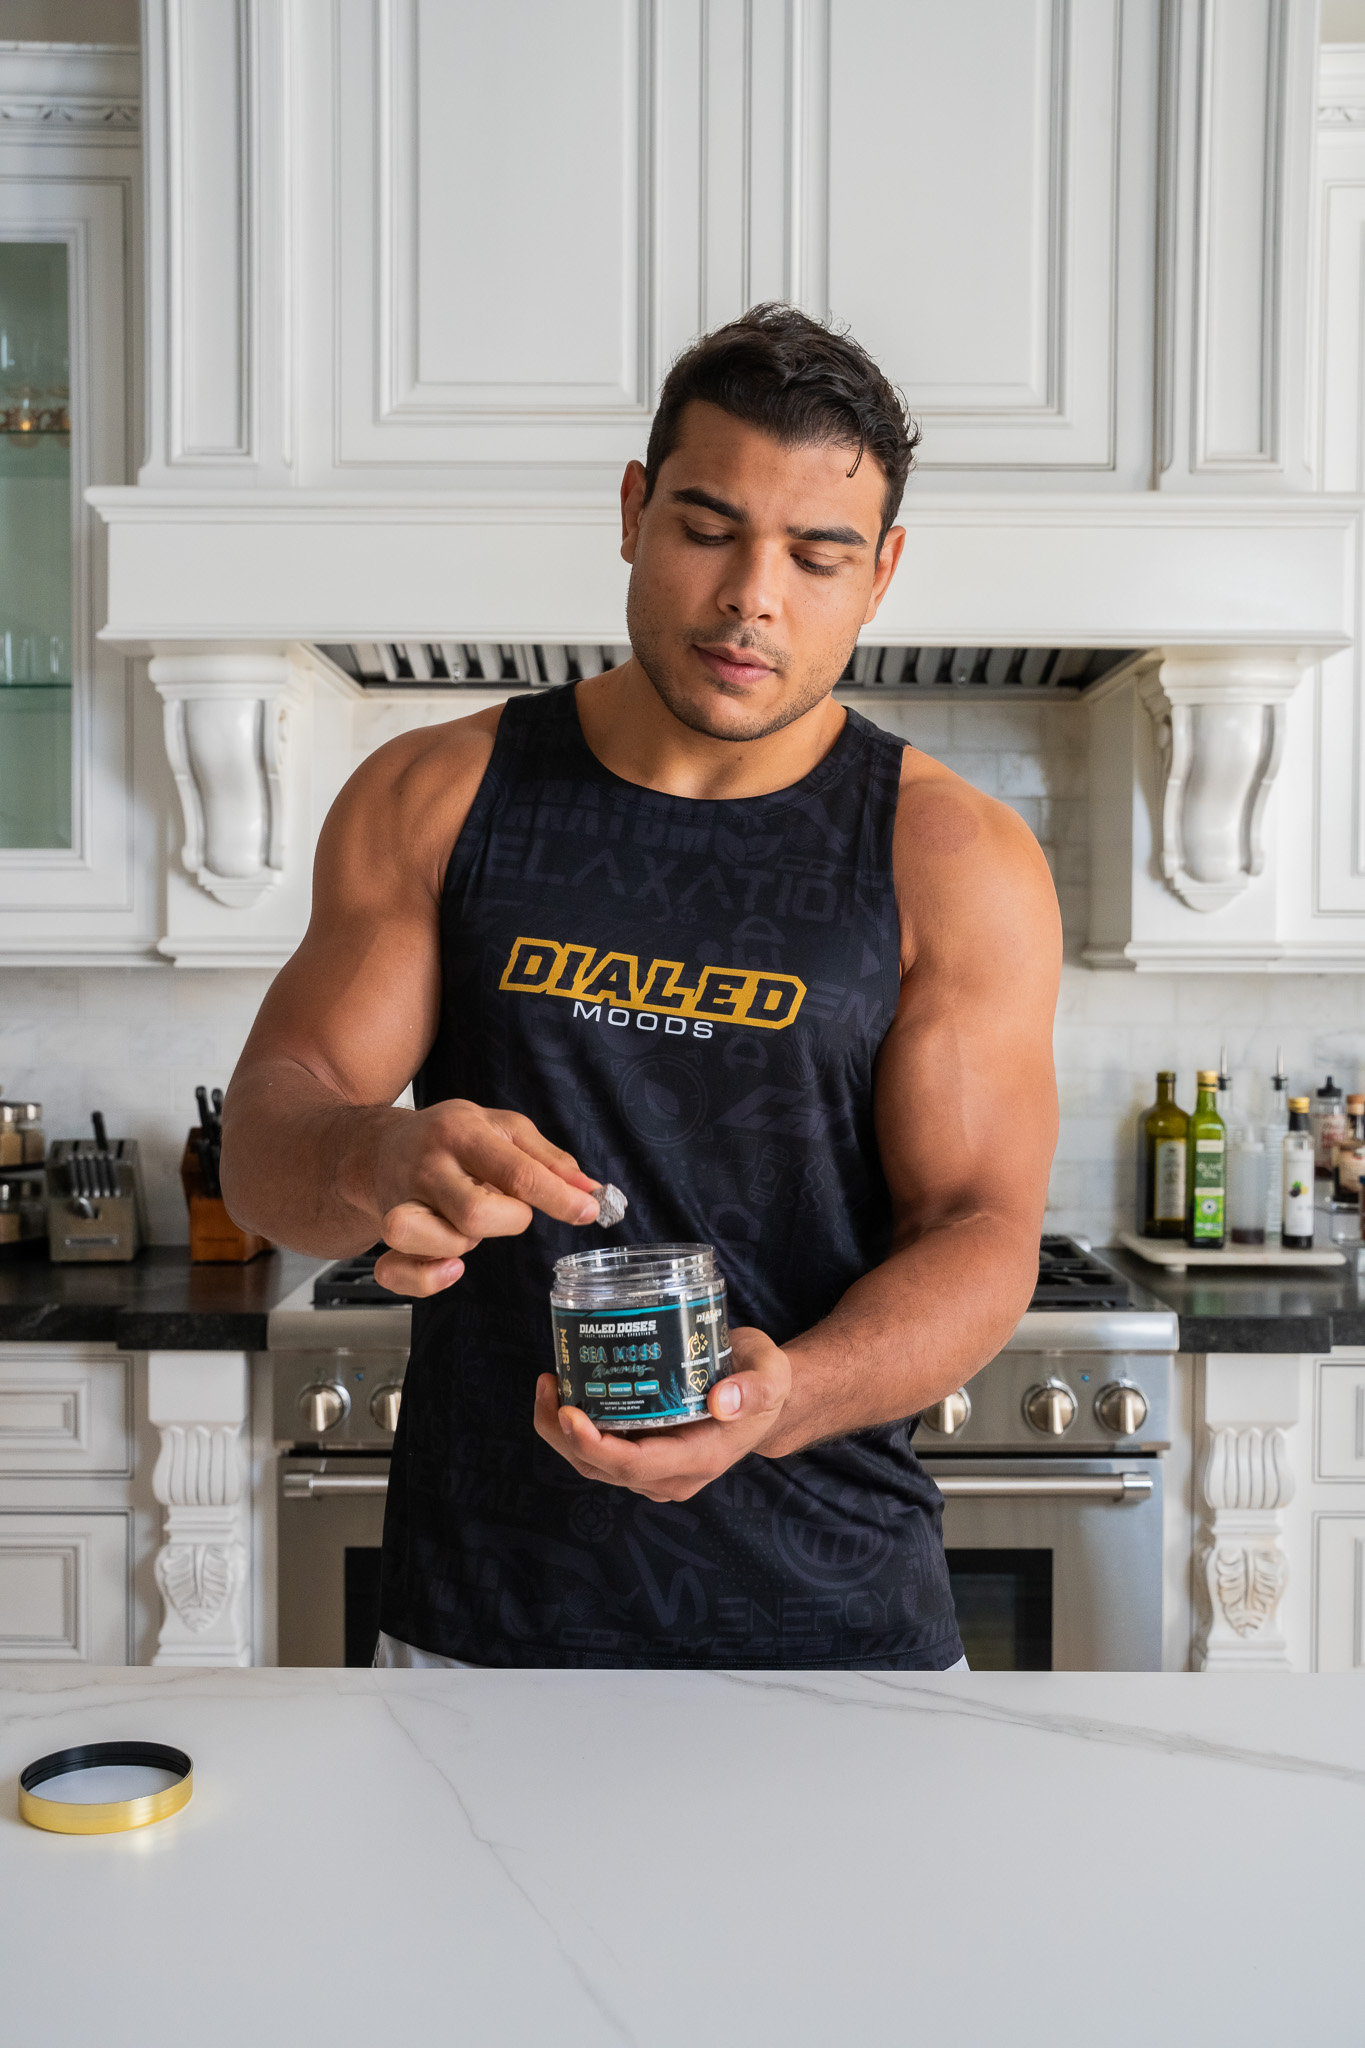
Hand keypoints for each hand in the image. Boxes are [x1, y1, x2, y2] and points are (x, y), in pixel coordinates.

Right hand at [370, 1099, 601, 1295]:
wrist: (384, 1145)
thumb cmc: (456, 1137)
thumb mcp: (505, 1128)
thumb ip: (550, 1160)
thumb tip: (590, 1191)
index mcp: (461, 1134)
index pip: (516, 1172)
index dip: (558, 1198)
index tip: (587, 1210)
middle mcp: (428, 1167)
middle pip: (474, 1213)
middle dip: (508, 1221)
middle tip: (509, 1209)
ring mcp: (401, 1202)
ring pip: (429, 1238)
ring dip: (462, 1244)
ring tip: (467, 1226)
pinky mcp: (386, 1234)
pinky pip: (394, 1271)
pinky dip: (424, 1279)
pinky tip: (450, 1267)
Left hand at [533, 1326, 792, 1500]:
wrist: (764, 1395)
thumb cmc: (764, 1380)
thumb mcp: (771, 1375)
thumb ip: (754, 1388)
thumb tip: (722, 1401)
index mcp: (700, 1458)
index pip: (635, 1466)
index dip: (595, 1446)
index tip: (568, 1413)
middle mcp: (674, 1474)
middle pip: (604, 1469)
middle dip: (565, 1436)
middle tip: (549, 1387)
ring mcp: (657, 1470)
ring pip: (596, 1465)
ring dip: (563, 1433)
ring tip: (550, 1385)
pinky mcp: (646, 1455)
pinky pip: (602, 1452)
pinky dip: (576, 1429)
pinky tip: (567, 1391)